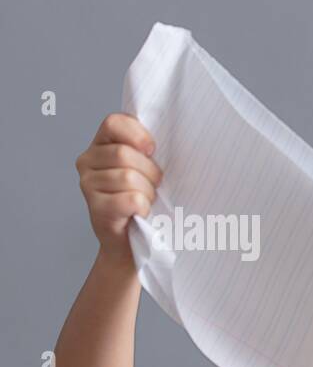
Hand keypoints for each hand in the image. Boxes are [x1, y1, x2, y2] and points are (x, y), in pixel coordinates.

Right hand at [75, 113, 162, 261]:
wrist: (132, 244)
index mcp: (101, 145)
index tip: (152, 151)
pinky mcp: (96, 208)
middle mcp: (87, 161)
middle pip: (125, 154)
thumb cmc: (143, 202)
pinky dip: (143, 208)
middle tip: (153, 187)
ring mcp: (87, 185)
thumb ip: (146, 151)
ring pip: (128, 178)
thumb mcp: (146, 169)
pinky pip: (131, 199)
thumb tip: (171, 141)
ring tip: (145, 202)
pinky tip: (139, 214)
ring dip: (147, 193)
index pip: (114, 122)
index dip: (138, 135)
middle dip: (150, 172)